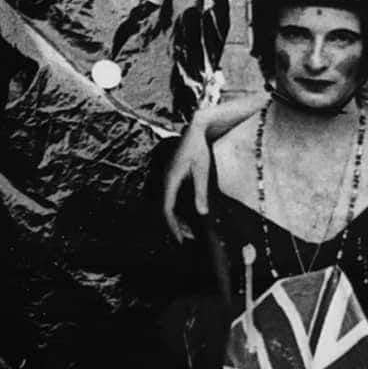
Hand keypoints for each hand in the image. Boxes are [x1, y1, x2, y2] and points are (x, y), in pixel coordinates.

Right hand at [162, 116, 213, 241]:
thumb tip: (202, 214)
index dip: (172, 227)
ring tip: (186, 230)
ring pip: (167, 203)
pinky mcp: (172, 175)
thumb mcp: (202, 170)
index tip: (180, 240)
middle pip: (165, 209)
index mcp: (170, 180)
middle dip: (174, 226)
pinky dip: (176, 209)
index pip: (166, 209)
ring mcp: (167, 177)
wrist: (195, 128)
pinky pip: (170, 197)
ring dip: (175, 218)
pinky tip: (186, 213)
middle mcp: (165, 180)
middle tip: (185, 239)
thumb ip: (200, 192)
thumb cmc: (199, 147)